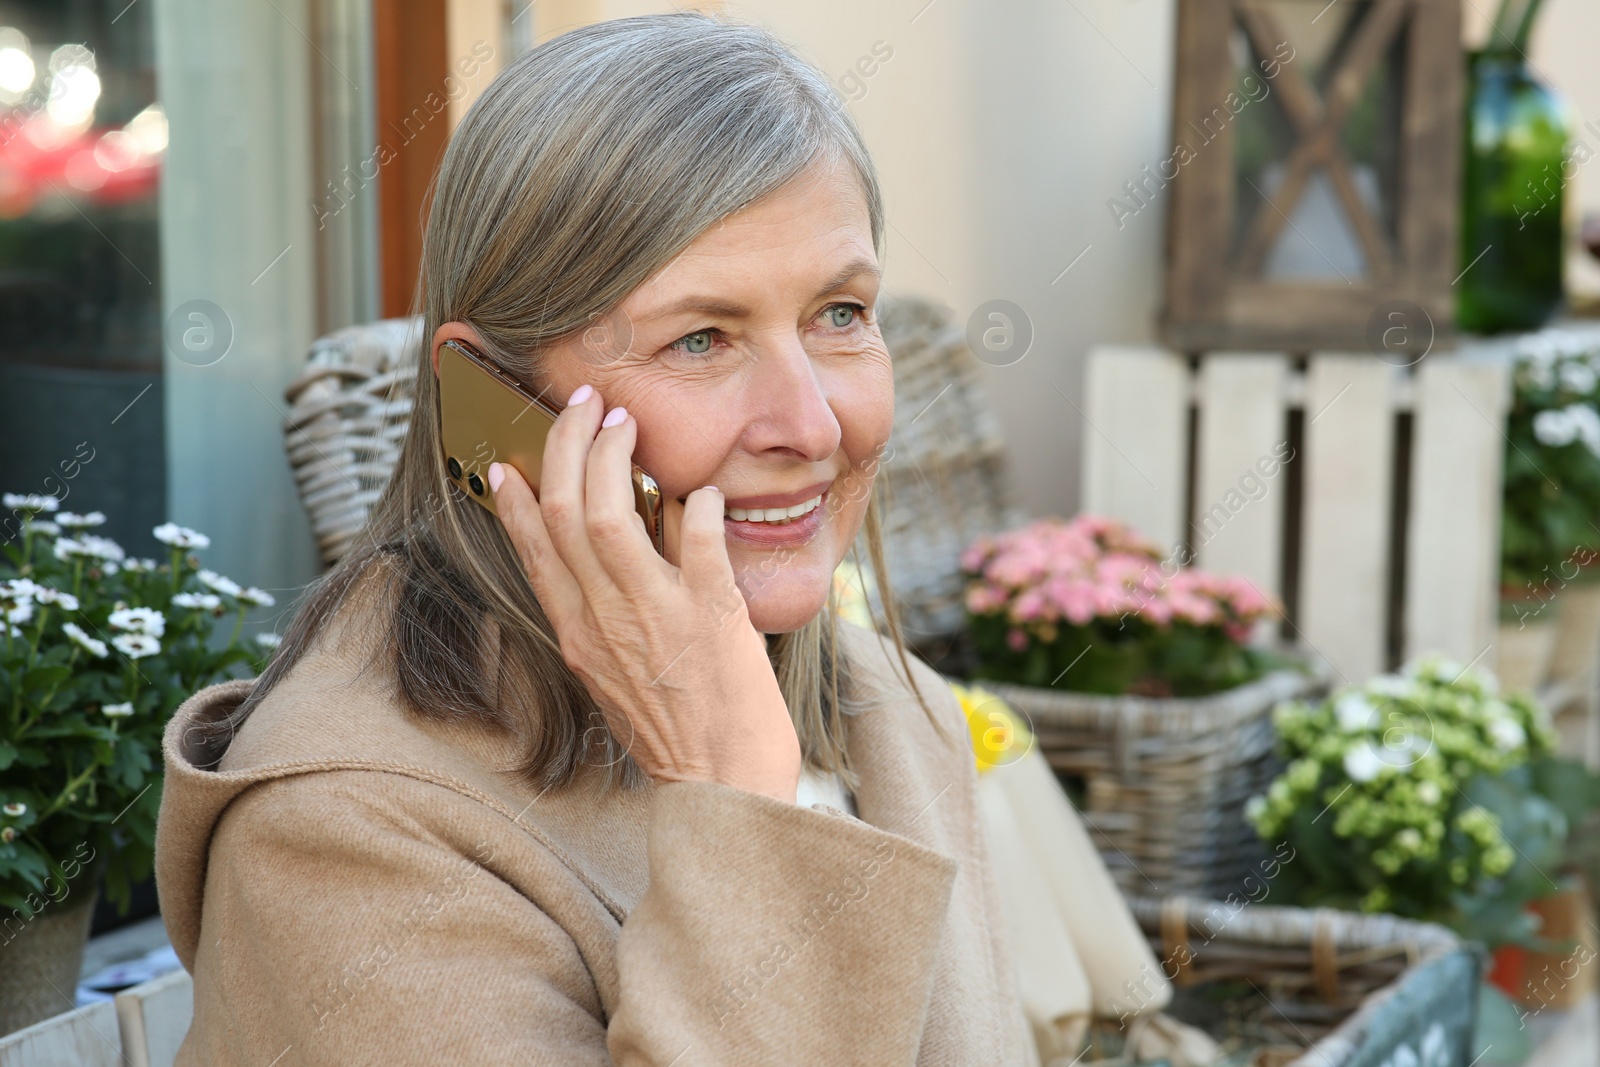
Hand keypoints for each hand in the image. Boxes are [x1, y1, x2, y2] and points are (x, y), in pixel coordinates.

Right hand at [487, 385, 800, 802]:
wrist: (724, 789)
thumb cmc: (679, 736)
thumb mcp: (620, 674)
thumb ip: (613, 612)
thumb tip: (633, 536)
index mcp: (578, 635)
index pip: (533, 548)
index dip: (519, 495)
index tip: (511, 459)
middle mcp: (604, 621)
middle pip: (562, 511)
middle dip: (567, 445)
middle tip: (584, 406)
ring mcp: (654, 615)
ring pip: (608, 513)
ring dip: (615, 455)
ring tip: (626, 424)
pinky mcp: (710, 615)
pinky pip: (698, 539)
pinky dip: (700, 505)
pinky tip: (707, 493)